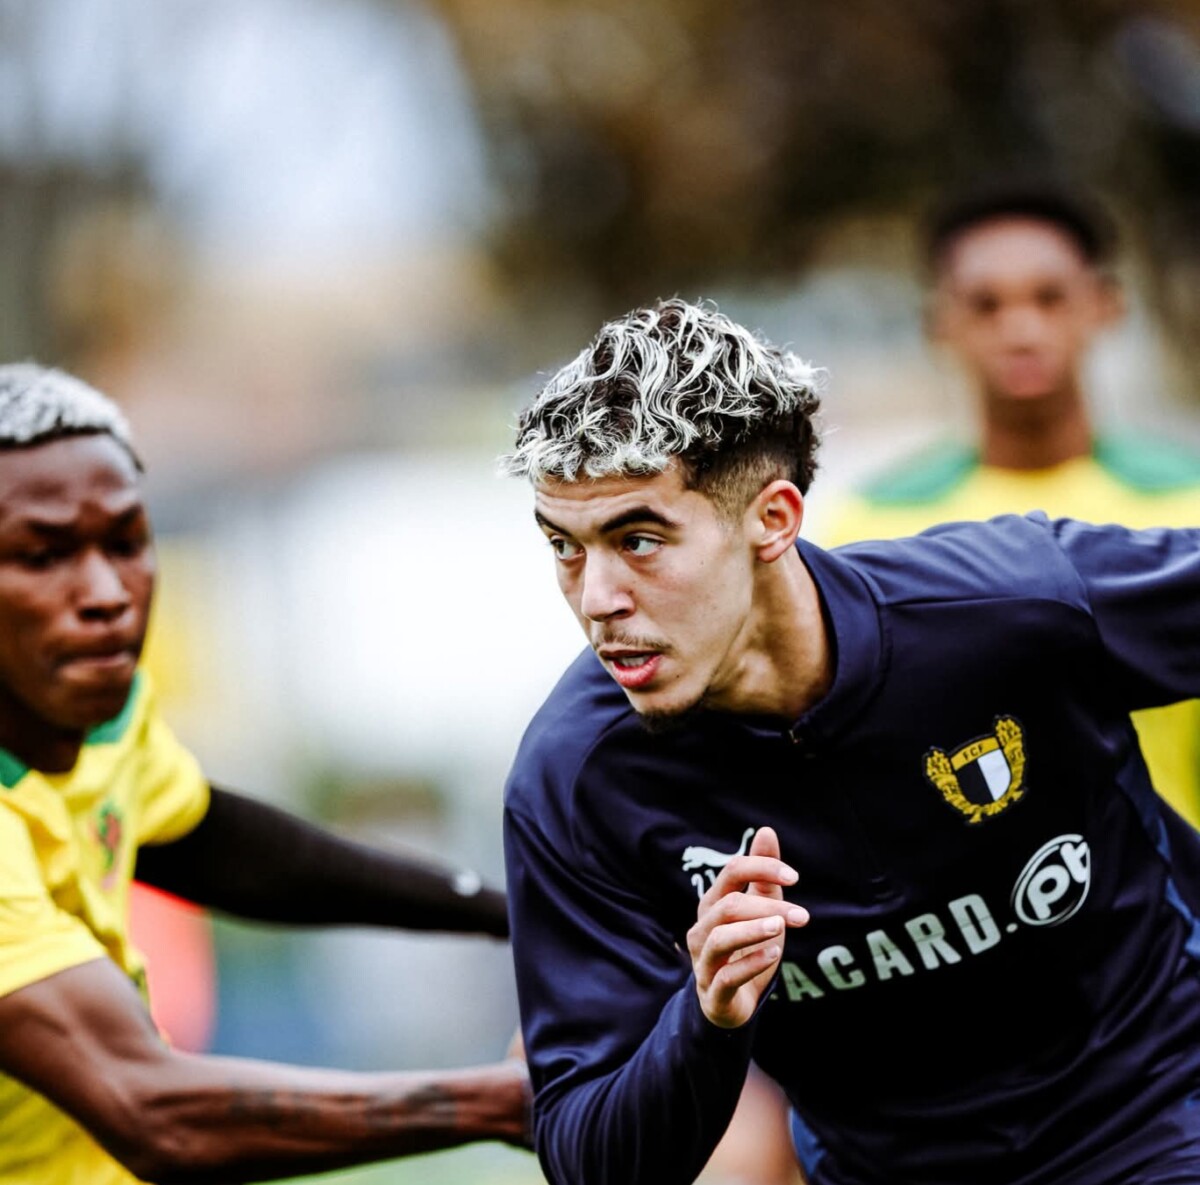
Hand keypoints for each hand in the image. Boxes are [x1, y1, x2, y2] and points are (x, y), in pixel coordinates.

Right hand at [686, 827, 807, 1028]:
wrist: (732, 1001)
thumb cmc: (747, 947)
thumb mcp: (760, 908)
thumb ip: (762, 875)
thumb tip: (767, 831)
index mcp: (713, 904)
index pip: (731, 872)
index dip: (761, 868)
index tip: (795, 877)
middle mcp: (702, 928)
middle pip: (728, 906)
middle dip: (767, 907)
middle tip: (802, 915)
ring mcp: (704, 961)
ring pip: (720, 938)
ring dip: (753, 930)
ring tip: (781, 928)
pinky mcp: (713, 991)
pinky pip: (727, 975)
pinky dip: (751, 963)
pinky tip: (774, 954)